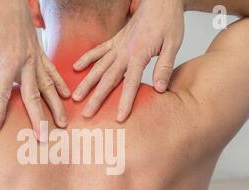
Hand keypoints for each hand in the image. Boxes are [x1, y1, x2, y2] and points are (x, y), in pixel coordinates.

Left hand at [0, 0, 69, 137]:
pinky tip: (66, 96)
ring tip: (63, 124)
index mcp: (10, 60)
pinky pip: (53, 72)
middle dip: (38, 118)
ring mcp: (37, 58)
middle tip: (42, 137)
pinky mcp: (40, 53)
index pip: (3, 93)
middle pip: (33, 95)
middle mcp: (27, 62)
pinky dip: (60, 84)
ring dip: (56, 106)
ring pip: (48, 87)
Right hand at [72, 0, 184, 121]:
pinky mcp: (115, 40)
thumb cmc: (168, 20)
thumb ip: (164, 67)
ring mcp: (117, 46)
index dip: (125, 101)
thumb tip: (159, 89)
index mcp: (139, 54)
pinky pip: (97, 51)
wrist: (161, 0)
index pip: (130, 83)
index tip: (119, 118)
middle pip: (107, 79)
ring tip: (75, 96)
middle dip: (96, 98)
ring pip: (98, 67)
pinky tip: (76, 68)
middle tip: (86, 114)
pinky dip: (86, 59)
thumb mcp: (173, 43)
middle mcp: (124, 51)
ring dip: (86, 83)